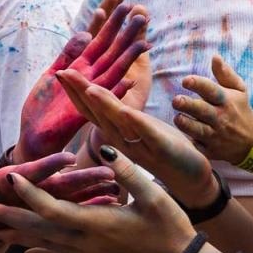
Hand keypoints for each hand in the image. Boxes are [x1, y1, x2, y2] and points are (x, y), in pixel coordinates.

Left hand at [0, 144, 199, 252]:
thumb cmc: (171, 227)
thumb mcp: (155, 195)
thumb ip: (129, 172)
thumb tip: (106, 149)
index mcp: (97, 223)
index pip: (54, 208)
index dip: (30, 193)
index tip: (10, 178)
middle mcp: (86, 240)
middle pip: (38, 228)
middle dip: (8, 218)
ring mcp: (88, 252)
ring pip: (44, 244)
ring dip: (16, 236)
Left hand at [15, 1, 147, 161]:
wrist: (36, 135)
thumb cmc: (44, 106)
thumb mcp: (54, 72)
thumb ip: (69, 53)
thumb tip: (86, 33)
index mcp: (81, 66)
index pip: (98, 39)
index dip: (110, 21)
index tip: (122, 1)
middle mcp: (91, 77)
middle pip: (112, 51)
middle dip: (125, 33)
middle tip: (141, 14)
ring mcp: (91, 93)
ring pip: (114, 72)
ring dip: (129, 58)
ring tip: (144, 42)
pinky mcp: (87, 112)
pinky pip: (106, 102)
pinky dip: (118, 93)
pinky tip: (131, 80)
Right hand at [61, 73, 218, 207]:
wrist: (191, 180)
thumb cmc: (165, 151)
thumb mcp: (141, 129)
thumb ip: (123, 116)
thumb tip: (105, 97)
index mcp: (119, 135)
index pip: (93, 111)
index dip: (76, 93)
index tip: (61, 72)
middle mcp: (124, 143)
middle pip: (99, 116)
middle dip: (81, 94)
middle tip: (63, 73)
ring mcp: (142, 148)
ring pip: (119, 125)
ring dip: (105, 106)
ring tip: (90, 88)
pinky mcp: (164, 151)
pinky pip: (148, 136)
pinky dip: (137, 123)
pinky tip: (127, 112)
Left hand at [173, 54, 252, 166]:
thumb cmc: (240, 109)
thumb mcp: (239, 90)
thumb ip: (225, 74)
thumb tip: (214, 56)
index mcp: (226, 100)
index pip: (212, 90)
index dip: (198, 84)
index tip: (186, 80)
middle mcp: (221, 118)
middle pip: (202, 110)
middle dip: (188, 105)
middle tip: (176, 100)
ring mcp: (216, 135)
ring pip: (198, 130)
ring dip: (186, 124)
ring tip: (178, 117)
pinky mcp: (211, 150)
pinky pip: (198, 147)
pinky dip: (190, 143)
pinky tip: (182, 137)